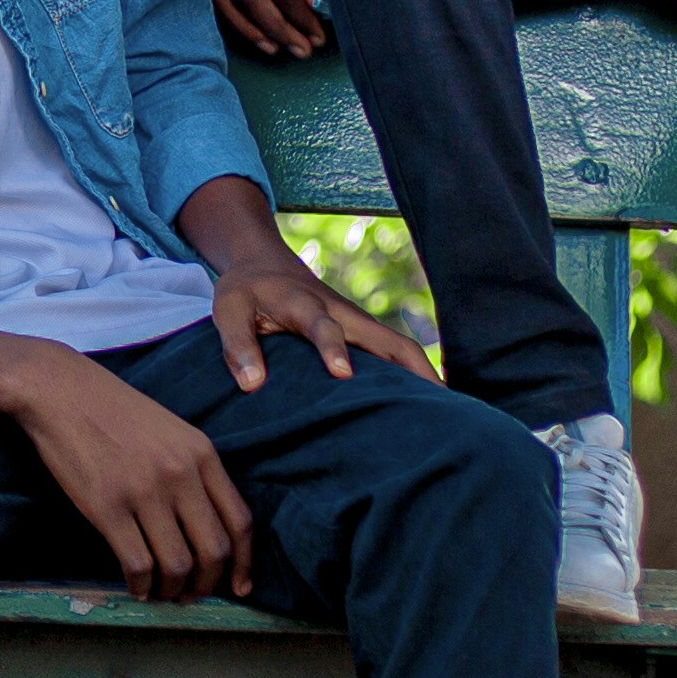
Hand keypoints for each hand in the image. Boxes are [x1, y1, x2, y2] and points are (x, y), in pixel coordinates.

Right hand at [7, 347, 256, 600]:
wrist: (59, 390)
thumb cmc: (112, 410)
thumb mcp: (170, 431)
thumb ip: (193, 470)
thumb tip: (205, 525)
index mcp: (202, 454)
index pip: (240, 522)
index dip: (244, 563)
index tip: (239, 587)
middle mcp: (180, 475)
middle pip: (214, 551)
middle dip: (206, 584)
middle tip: (191, 595)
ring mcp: (144, 492)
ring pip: (177, 564)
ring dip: (172, 590)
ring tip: (160, 592)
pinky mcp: (107, 507)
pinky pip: (138, 563)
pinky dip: (140, 586)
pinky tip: (135, 586)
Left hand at [203, 255, 435, 393]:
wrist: (264, 262)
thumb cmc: (245, 291)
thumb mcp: (227, 310)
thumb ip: (236, 345)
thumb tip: (252, 386)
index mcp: (303, 304)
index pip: (322, 326)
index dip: (332, 348)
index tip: (341, 374)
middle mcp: (341, 313)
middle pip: (387, 339)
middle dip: (413, 369)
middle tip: (437, 404)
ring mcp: (358, 324)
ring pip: (399, 349)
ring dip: (424, 377)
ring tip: (449, 416)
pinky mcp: (363, 335)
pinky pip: (394, 356)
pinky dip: (415, 378)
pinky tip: (430, 408)